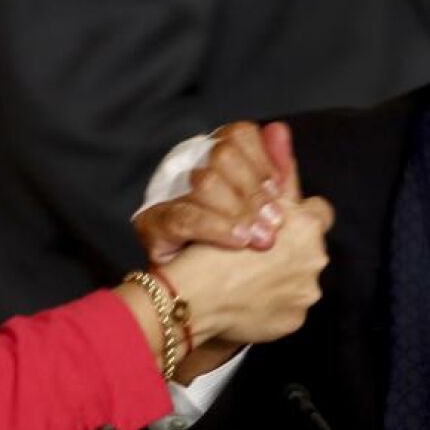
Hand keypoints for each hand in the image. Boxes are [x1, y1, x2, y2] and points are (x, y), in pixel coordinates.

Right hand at [137, 121, 296, 262]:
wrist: (197, 299)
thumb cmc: (239, 256)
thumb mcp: (265, 213)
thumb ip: (276, 171)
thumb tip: (279, 130)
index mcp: (218, 158)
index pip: (239, 134)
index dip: (262, 160)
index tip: (278, 190)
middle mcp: (188, 167)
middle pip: (224, 155)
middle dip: (253, 191)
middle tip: (275, 224)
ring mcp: (166, 194)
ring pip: (206, 181)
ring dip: (237, 211)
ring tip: (260, 239)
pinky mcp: (150, 222)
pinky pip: (185, 217)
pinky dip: (217, 228)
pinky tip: (239, 241)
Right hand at [163, 188, 332, 346]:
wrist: (194, 296)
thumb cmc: (213, 246)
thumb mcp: (246, 202)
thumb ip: (277, 182)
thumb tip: (285, 147)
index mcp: (307, 226)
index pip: (320, 212)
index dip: (301, 216)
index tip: (282, 224)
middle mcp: (315, 258)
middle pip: (311, 248)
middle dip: (292, 250)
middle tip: (258, 253)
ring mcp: (307, 292)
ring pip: (302, 279)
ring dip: (284, 278)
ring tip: (250, 279)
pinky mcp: (295, 319)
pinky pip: (290, 307)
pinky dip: (275, 305)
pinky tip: (250, 301)